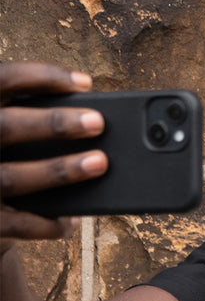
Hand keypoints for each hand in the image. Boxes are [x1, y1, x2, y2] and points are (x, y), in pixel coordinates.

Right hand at [0, 61, 107, 250]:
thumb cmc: (3, 163)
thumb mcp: (10, 136)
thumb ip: (33, 123)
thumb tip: (91, 121)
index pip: (2, 79)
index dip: (42, 76)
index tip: (85, 83)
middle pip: (5, 127)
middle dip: (52, 124)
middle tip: (98, 123)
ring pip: (12, 177)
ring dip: (59, 171)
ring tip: (99, 163)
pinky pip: (17, 223)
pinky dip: (47, 223)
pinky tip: (71, 220)